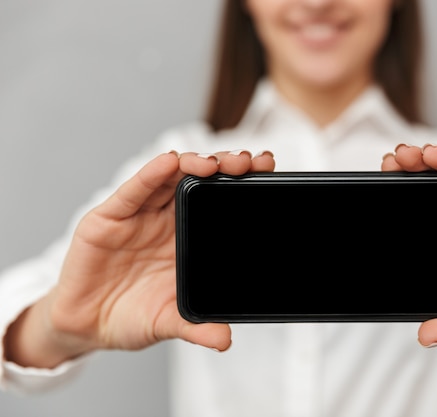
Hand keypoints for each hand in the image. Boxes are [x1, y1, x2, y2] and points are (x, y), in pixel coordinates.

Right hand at [4, 149, 274, 367]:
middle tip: (246, 162)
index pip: (218, 200)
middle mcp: (167, 218)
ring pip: (168, 177)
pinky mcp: (108, 217)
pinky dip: (150, 175)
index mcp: (188, 236)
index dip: (241, 183)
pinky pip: (133, 192)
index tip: (266, 169)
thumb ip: (196, 327)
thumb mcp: (169, 322)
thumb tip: (224, 340)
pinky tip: (168, 163)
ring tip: (213, 163)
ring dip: (192, 164)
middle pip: (198, 181)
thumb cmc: (131, 315)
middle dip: (224, 166)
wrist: (86, 325)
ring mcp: (139, 215)